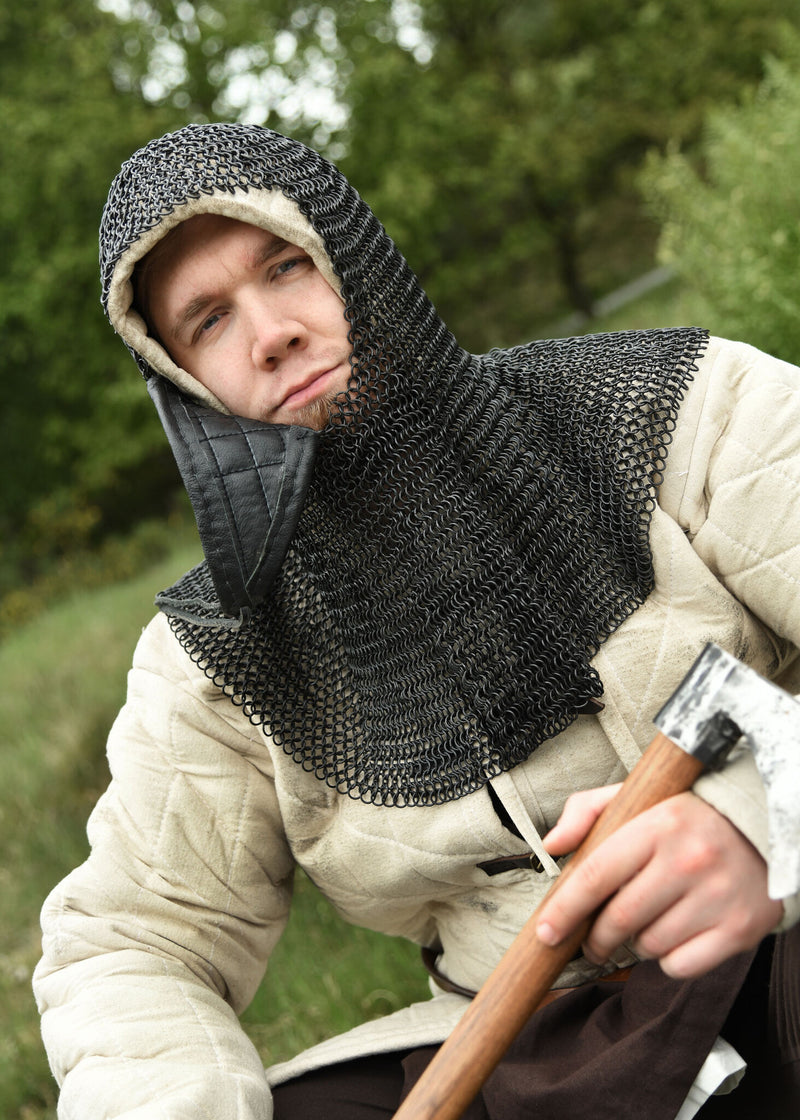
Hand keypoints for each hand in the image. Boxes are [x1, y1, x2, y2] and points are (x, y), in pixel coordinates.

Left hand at [535, 786, 782, 978]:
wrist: (762, 830)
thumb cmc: (687, 817)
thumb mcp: (636, 798)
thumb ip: (586, 812)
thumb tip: (553, 844)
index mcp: (659, 824)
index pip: (596, 875)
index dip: (565, 909)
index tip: (546, 932)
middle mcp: (688, 860)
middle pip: (619, 920)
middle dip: (595, 938)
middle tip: (591, 941)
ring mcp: (717, 897)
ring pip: (649, 945)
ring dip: (635, 944)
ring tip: (644, 924)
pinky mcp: (739, 929)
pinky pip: (681, 966)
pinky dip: (668, 959)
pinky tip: (673, 935)